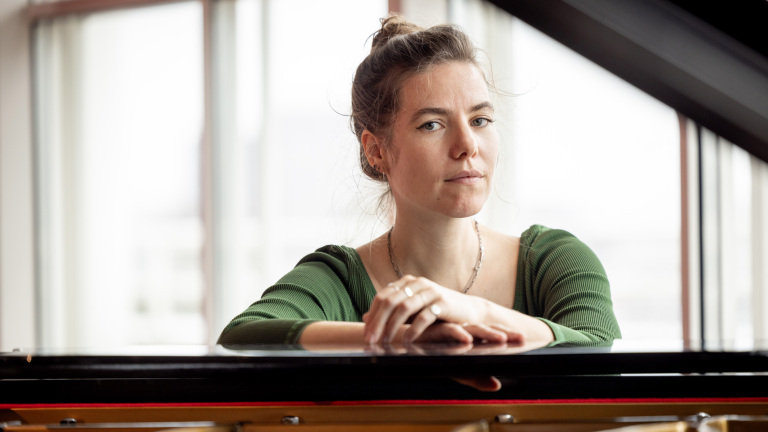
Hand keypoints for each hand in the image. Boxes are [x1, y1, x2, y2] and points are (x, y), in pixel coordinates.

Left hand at [363, 275, 522, 344]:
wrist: (470, 311)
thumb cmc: (438, 311)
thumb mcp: (412, 310)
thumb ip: (391, 312)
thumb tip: (364, 318)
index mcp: (408, 282)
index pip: (382, 297)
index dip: (372, 316)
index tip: (365, 334)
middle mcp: (418, 283)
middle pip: (390, 302)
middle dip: (378, 322)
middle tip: (370, 340)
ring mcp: (431, 291)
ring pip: (404, 308)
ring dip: (392, 327)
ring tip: (385, 342)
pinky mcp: (443, 303)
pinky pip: (423, 316)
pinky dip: (413, 330)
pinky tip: (407, 341)